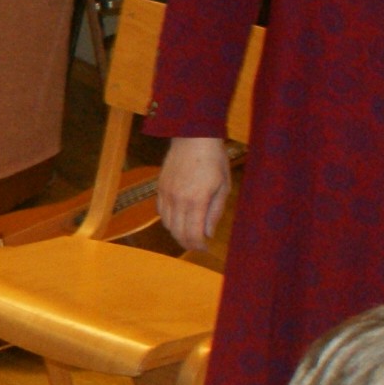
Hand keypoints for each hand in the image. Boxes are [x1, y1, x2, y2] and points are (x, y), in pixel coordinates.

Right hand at [156, 137, 232, 253]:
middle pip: (177, 232)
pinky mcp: (160, 188)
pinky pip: (161, 212)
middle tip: (198, 245)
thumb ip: (215, 212)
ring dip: (178, 233)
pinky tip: (179, 219)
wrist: (193, 137)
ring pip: (167, 224)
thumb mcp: (223, 186)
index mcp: (196, 200)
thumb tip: (208, 232)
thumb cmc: (214, 159)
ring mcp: (166, 194)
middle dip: (188, 243)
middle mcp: (178, 200)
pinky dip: (169, 220)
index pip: (192, 233)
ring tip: (189, 233)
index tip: (205, 248)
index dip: (198, 245)